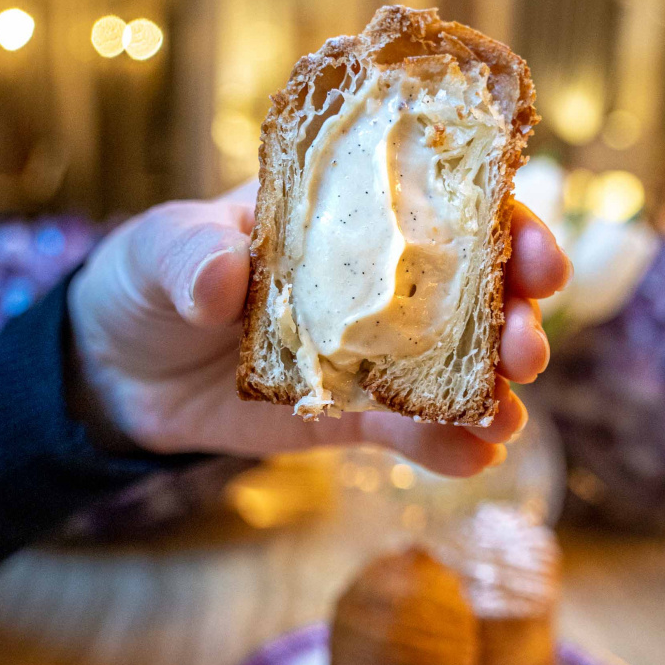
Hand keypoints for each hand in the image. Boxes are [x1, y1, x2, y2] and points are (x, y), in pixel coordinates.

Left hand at [68, 181, 570, 476]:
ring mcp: (367, 354)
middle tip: (526, 349)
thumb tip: (226, 283)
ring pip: (450, 370)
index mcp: (346, 219)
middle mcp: (373, 285)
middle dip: (510, 319)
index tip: (535, 256)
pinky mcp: (350, 412)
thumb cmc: (151, 281)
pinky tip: (477, 457)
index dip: (500, 226)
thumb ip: (190, 258)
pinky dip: (443, 444)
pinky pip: (406, 430)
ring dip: (491, 390)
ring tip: (507, 416)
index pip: (441, 208)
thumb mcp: (159, 251)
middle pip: (467, 295)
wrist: (129, 370)